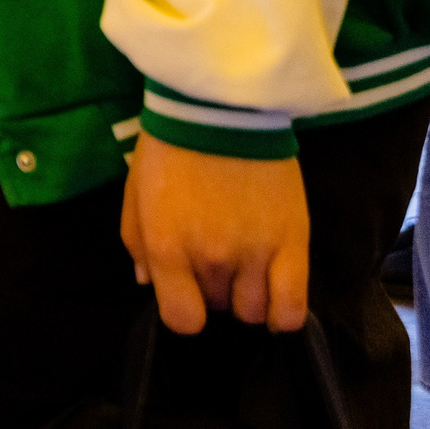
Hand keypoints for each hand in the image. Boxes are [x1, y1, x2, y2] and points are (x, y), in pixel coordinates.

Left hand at [119, 132, 308, 334]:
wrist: (219, 108)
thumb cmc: (170, 150)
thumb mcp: (136, 194)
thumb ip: (138, 245)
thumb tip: (147, 284)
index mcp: (168, 248)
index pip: (182, 320)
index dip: (185, 310)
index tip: (188, 291)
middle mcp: (211, 259)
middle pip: (219, 309)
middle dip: (213, 290)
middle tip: (216, 256)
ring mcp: (255, 254)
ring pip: (255, 311)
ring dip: (248, 295)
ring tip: (246, 265)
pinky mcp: (294, 243)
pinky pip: (293, 307)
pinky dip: (284, 313)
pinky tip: (276, 298)